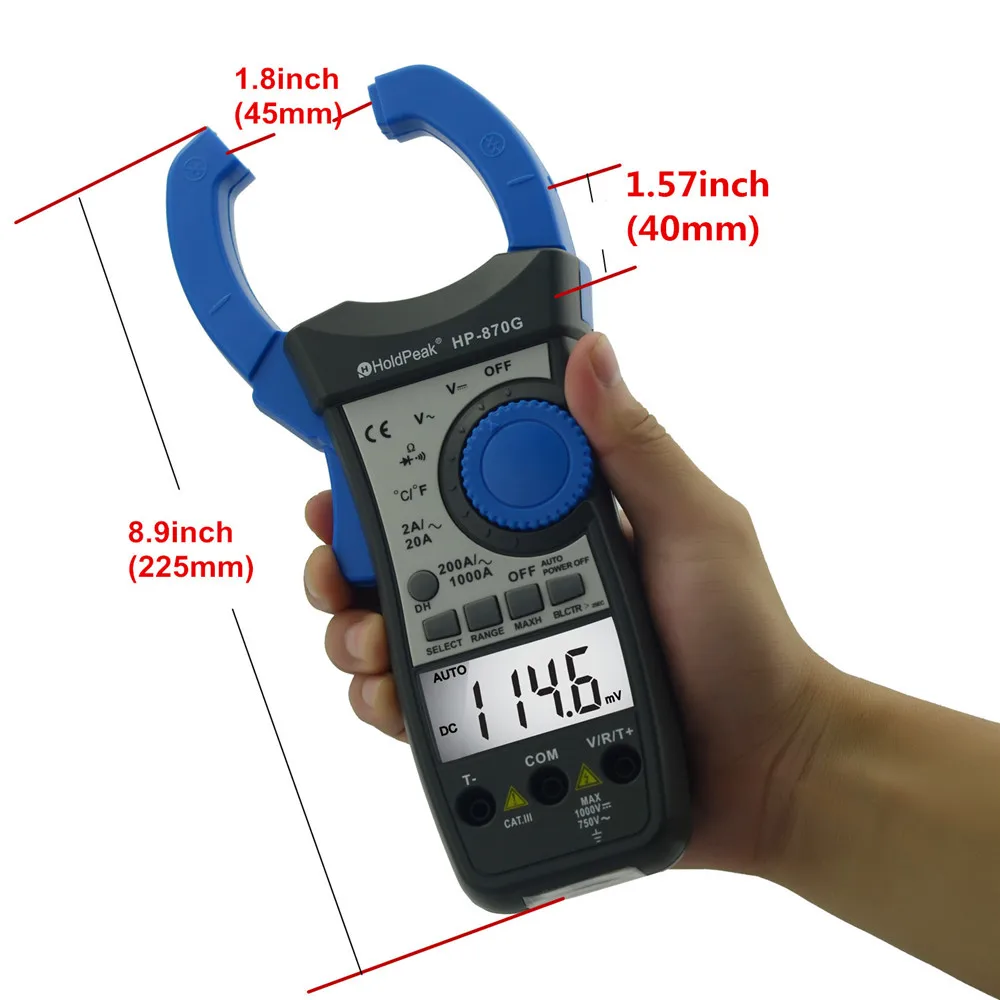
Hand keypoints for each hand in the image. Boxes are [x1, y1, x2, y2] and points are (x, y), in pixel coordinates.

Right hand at [303, 331, 838, 874]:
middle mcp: (521, 585)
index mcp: (557, 530)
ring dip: (354, 629)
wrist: (761, 766)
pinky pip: (423, 702)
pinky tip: (384, 695)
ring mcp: (507, 651)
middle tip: (332, 574)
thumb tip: (592, 352)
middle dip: (348, 563)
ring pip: (398, 631)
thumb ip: (633, 448)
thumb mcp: (694, 527)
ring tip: (362, 643)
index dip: (389, 485)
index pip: (455, 491)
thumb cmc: (742, 642)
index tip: (345, 488)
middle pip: (405, 562)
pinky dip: (385, 697)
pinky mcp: (502, 714)